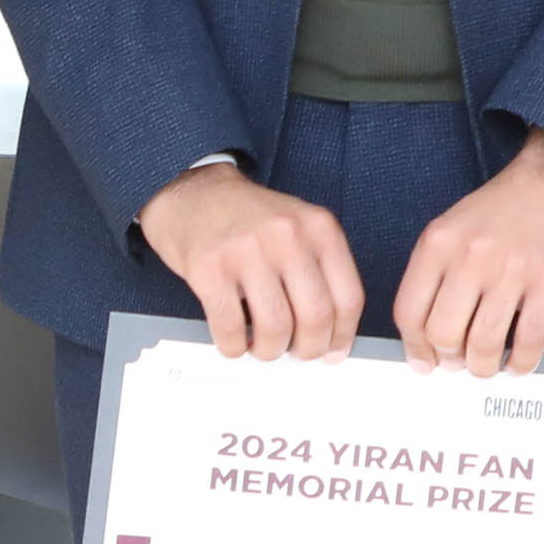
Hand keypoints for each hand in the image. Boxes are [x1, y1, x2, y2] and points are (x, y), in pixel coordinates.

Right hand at [140, 164, 365, 359]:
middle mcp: (288, 236)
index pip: (348, 297)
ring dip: (270, 350)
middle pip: (315, 317)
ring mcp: (248, 251)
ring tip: (263, 345)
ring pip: (275, 328)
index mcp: (319, 227)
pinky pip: (230, 328)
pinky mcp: (209, 267)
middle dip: (308, 349)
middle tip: (297, 352)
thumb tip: (333, 335)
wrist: (195, 190)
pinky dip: (234, 346)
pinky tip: (234, 340)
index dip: (342, 335)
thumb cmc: (248, 217)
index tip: (333, 350)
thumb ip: (319, 271)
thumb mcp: (299, 227)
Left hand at [393, 126, 543, 374]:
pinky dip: (521, 364)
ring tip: (488, 365)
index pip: (410, 313)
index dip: (416, 347)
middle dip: (450, 359)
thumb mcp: (454, 226)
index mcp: (440, 242)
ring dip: (483, 367)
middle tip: (459, 361)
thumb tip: (427, 334)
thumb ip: (436, 274)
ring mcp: (512, 271)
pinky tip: (518, 362)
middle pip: (444, 334)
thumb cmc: (507, 206)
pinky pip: (529, 342)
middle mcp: (471, 257)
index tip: (424, 361)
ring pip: (484, 345)